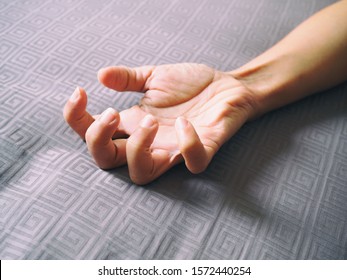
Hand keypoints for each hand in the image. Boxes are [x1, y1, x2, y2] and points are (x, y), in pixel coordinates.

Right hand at [63, 63, 257, 183]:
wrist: (228, 86)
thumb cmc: (191, 85)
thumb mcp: (155, 76)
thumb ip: (128, 78)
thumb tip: (100, 75)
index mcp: (132, 124)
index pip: (92, 134)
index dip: (76, 119)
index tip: (80, 92)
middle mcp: (148, 142)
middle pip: (106, 162)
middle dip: (99, 139)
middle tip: (113, 113)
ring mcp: (174, 150)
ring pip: (142, 174)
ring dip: (137, 148)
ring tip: (149, 120)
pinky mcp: (203, 150)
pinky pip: (193, 164)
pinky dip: (187, 145)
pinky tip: (186, 122)